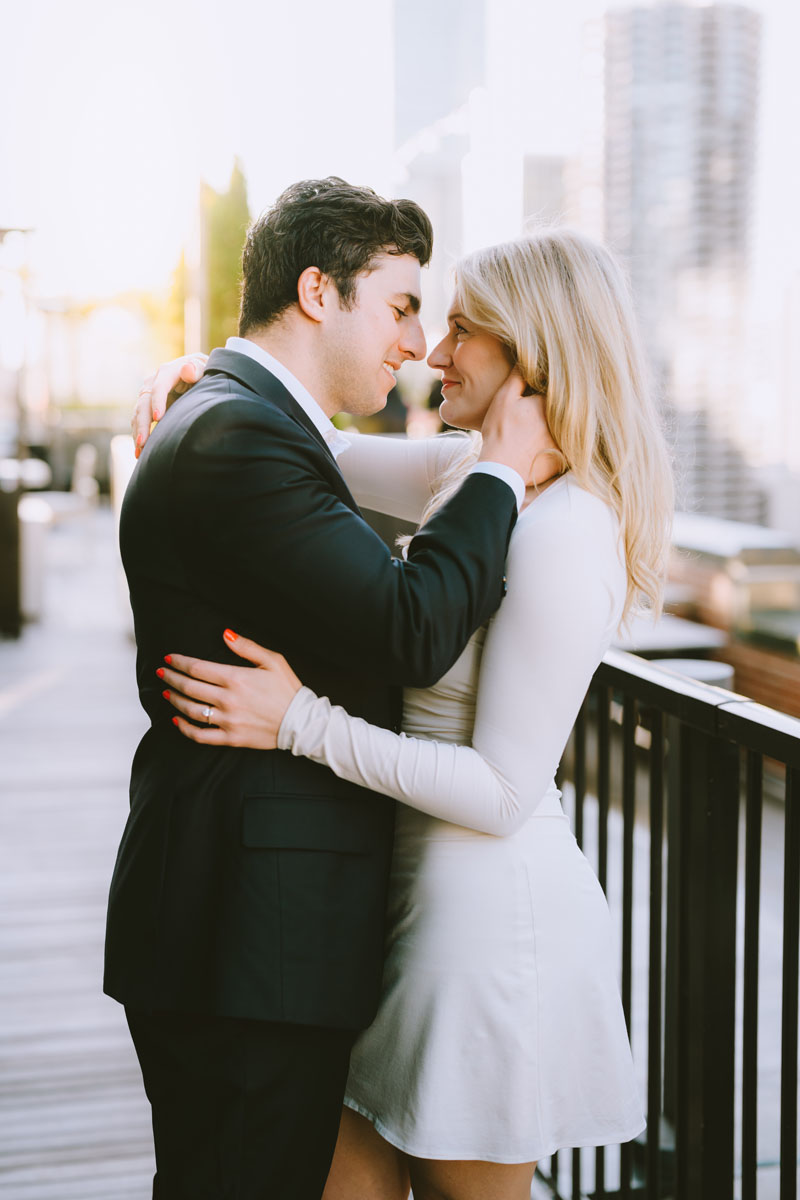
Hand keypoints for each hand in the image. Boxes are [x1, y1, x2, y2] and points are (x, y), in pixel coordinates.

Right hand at [132, 352, 208, 457]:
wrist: (197, 374)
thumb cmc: (202, 372)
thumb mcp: (203, 368)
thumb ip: (196, 369)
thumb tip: (187, 369)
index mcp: (167, 372)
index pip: (159, 387)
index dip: (157, 402)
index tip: (158, 418)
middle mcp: (153, 383)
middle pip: (143, 403)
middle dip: (142, 424)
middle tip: (143, 443)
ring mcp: (149, 396)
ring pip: (138, 415)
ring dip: (138, 433)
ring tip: (139, 452)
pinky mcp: (149, 408)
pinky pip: (140, 422)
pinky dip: (139, 436)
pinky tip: (140, 453)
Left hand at [159, 630, 301, 748]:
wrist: (301, 722)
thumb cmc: (287, 689)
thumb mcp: (273, 660)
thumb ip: (247, 646)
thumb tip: (225, 634)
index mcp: (236, 678)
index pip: (197, 668)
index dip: (179, 662)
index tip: (168, 658)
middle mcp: (228, 699)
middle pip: (188, 687)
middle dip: (171, 678)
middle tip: (161, 673)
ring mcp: (228, 720)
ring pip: (190, 710)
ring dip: (174, 700)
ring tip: (166, 692)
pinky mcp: (230, 738)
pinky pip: (200, 735)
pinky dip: (185, 728)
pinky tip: (177, 720)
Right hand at [478, 368, 563, 485]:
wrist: (501, 470)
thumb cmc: (500, 432)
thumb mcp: (504, 398)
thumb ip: (518, 377)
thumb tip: (527, 361)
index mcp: (551, 403)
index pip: (555, 391)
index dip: (544, 393)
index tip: (533, 399)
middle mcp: (564, 422)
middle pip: (562, 411)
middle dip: (552, 411)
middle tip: (533, 419)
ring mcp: (565, 443)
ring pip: (565, 431)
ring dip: (558, 430)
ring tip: (535, 434)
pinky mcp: (564, 461)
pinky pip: (563, 451)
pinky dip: (555, 449)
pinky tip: (540, 450)